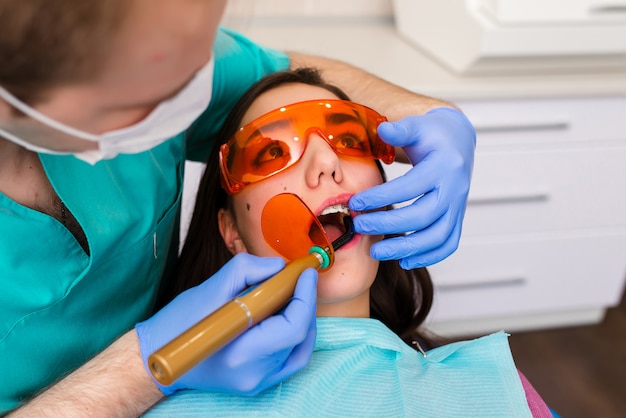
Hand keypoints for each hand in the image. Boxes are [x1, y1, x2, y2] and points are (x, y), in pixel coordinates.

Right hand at [136, 253, 317, 394]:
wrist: (157, 354)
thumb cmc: (180, 320)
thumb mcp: (211, 287)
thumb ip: (248, 270)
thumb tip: (278, 267)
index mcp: (242, 352)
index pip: (292, 326)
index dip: (304, 296)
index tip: (305, 272)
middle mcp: (253, 374)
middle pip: (299, 336)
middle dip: (305, 303)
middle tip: (300, 279)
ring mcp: (256, 383)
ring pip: (299, 349)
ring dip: (303, 318)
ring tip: (294, 294)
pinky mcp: (256, 384)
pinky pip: (290, 360)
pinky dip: (296, 337)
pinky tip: (289, 316)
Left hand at [349, 107, 474, 268]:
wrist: (457, 141)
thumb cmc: (431, 134)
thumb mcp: (416, 126)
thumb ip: (399, 129)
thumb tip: (383, 129)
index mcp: (443, 166)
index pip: (411, 186)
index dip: (382, 197)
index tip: (356, 203)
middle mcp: (455, 189)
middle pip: (424, 215)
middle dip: (389, 225)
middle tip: (360, 227)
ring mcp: (458, 206)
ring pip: (438, 236)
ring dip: (407, 248)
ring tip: (377, 252)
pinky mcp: (456, 218)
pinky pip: (448, 244)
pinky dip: (429, 257)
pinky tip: (404, 261)